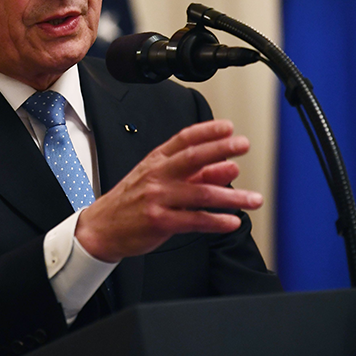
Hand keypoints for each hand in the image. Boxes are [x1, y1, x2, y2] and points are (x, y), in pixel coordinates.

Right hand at [74, 119, 262, 262]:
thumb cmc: (130, 202)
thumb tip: (224, 165)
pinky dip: (216, 221)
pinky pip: (193, 220)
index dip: (207, 131)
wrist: (102, 228)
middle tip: (243, 145)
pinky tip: (232, 221)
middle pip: (193, 158)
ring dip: (231, 196)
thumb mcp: (156, 179)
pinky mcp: (159, 221)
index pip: (184, 139)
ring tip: (253, 198)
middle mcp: (158, 175)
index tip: (228, 127)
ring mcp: (158, 198)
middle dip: (220, 149)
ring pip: (200, 193)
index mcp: (157, 160)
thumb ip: (192, 173)